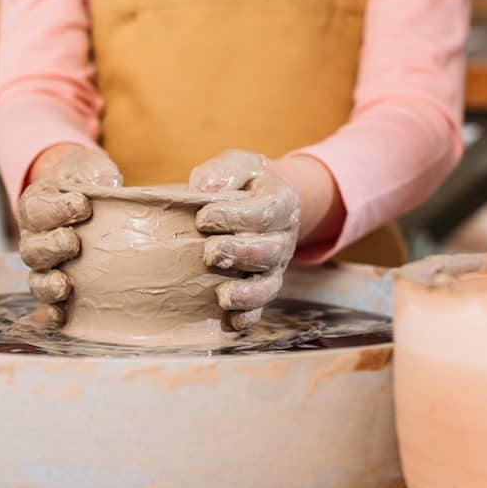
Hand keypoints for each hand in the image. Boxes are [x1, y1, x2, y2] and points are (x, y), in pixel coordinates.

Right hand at [18, 147, 121, 317]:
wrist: (88, 199)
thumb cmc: (86, 182)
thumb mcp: (90, 167)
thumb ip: (95, 173)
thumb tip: (109, 184)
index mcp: (36, 204)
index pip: (36, 209)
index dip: (56, 209)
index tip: (83, 204)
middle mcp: (33, 237)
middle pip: (30, 250)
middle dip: (51, 247)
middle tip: (73, 242)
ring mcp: (44, 265)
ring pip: (36, 280)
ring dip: (49, 284)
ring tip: (66, 284)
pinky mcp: (58, 285)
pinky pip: (47, 305)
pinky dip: (52, 312)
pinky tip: (62, 316)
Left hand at [189, 150, 299, 329]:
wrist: (260, 197)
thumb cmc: (242, 182)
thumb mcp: (236, 165)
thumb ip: (222, 172)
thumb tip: (203, 188)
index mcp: (281, 202)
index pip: (264, 212)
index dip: (234, 217)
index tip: (203, 218)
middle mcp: (283, 237)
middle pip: (270, 252)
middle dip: (240, 254)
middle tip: (209, 252)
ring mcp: (275, 265)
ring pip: (269, 284)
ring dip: (247, 293)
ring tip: (222, 295)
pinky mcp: (262, 285)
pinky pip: (261, 307)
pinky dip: (248, 316)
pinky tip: (231, 322)